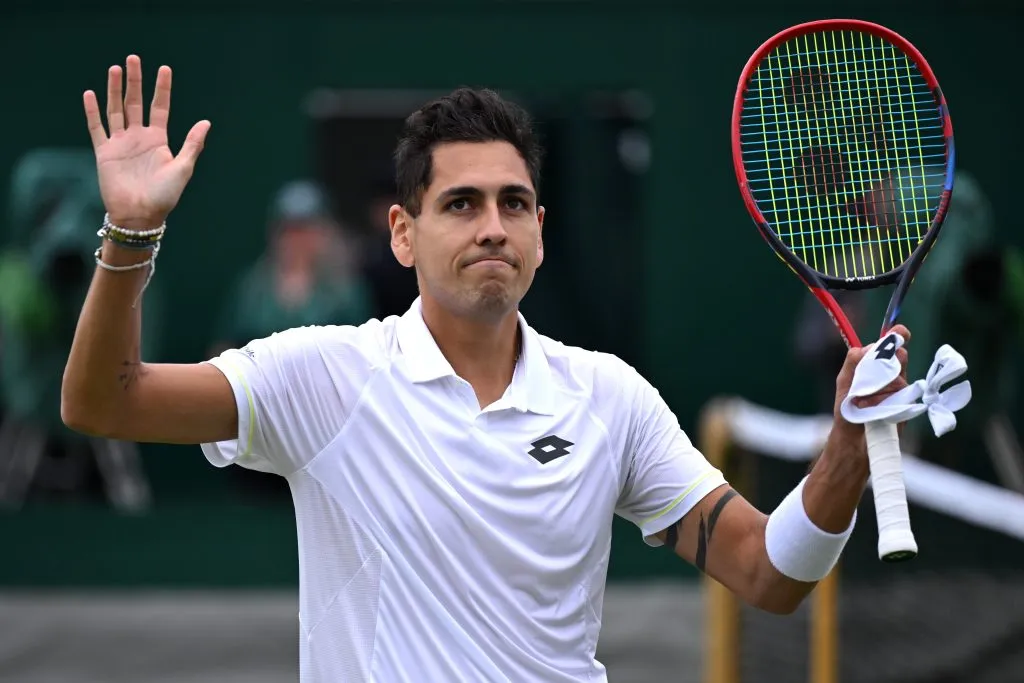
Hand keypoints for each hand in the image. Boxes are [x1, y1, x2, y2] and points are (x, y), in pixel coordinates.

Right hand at [84, 55, 209, 228]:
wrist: (140, 215)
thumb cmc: (165, 195)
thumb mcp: (183, 168)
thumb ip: (192, 144)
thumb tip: (206, 122)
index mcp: (159, 139)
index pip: (160, 107)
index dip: (162, 88)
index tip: (164, 68)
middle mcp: (139, 138)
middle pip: (136, 102)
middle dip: (135, 81)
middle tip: (133, 58)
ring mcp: (121, 143)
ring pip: (116, 110)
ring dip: (114, 89)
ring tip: (115, 68)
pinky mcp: (105, 152)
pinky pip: (97, 127)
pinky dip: (93, 111)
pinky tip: (91, 94)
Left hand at [831, 324, 910, 441]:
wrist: (855, 439)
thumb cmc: (848, 410)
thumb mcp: (845, 382)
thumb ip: (854, 362)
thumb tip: (867, 347)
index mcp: (875, 366)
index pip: (889, 345)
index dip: (896, 336)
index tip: (900, 333)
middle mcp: (891, 374)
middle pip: (899, 356)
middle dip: (889, 361)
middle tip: (877, 371)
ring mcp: (901, 389)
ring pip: (899, 376)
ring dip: (882, 385)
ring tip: (865, 400)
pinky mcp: (908, 403)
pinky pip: (903, 394)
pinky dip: (888, 399)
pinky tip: (878, 408)